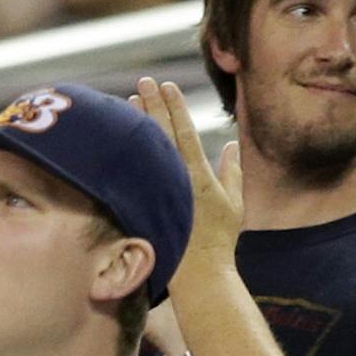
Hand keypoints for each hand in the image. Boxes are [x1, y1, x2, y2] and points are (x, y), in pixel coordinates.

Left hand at [131, 78, 240, 273]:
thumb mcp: (235, 204)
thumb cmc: (219, 241)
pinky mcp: (149, 207)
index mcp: (200, 176)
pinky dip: (128, 153)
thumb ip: (233, 172)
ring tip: (127, 101)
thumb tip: (231, 147)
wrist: (200, 273)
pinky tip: (120, 139)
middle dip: (152, 105)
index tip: (167, 85)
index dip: (175, 106)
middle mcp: (179, 179)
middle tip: (142, 81)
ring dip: (138, 125)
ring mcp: (162, 192)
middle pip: (162, 134)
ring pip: (147, 151)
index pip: (185, 132)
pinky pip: (136, 173)